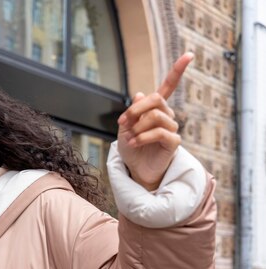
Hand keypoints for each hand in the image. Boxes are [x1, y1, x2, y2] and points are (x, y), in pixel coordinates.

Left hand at [117, 52, 193, 190]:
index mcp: (155, 108)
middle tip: (122, 123)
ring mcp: (171, 128)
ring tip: (129, 138)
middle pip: (155, 100)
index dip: (178, 70)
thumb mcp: (125, 127)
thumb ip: (132, 112)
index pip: (168, 86)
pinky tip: (134, 143)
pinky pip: (160, 133)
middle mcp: (166, 115)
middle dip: (135, 110)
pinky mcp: (173, 142)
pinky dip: (143, 137)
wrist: (135, 169)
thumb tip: (140, 93)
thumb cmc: (131, 148)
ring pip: (156, 116)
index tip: (189, 55)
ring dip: (137, 127)